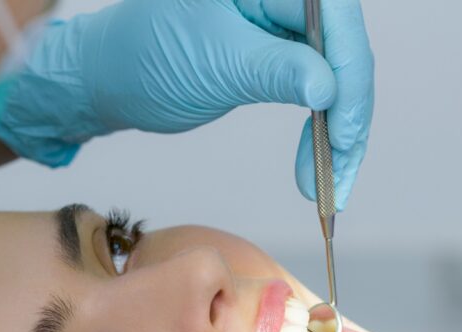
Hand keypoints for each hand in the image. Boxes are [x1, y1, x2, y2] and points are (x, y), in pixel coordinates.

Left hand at [0, 0, 372, 209]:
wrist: (112, 77)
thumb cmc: (145, 56)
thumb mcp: (215, 64)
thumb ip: (276, 70)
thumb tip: (330, 87)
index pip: (334, 17)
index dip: (349, 75)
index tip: (346, 132)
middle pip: (342, 47)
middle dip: (348, 113)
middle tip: (341, 172)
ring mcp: (282, 21)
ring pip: (335, 73)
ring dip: (339, 130)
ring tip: (330, 183)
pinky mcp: (278, 51)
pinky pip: (316, 86)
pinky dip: (320, 128)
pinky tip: (317, 164)